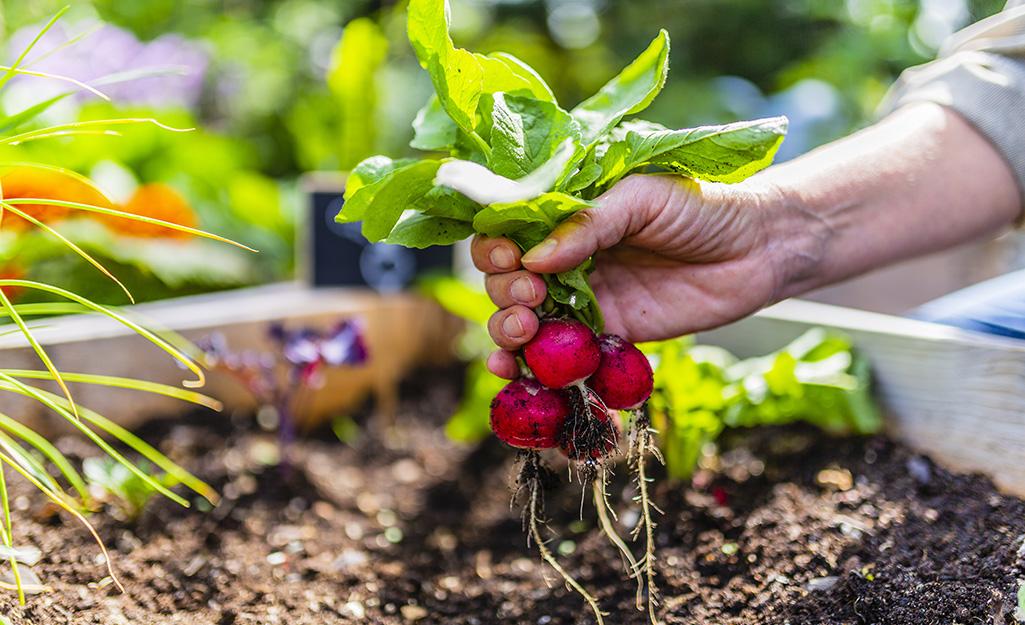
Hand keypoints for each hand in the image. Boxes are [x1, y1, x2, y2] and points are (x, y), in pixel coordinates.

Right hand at [472, 173, 819, 378]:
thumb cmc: (703, 207)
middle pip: (506, 280)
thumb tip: (536, 258)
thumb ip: (590, 223)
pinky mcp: (608, 335)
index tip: (509, 257)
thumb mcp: (644, 197)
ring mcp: (585, 300)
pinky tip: (513, 371)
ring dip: (507, 330)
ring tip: (524, 329)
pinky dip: (529, 367)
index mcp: (568, 216)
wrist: (759, 249)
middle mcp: (568, 259)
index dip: (494, 247)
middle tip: (530, 295)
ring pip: (524, 321)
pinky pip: (561, 355)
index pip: (508, 231)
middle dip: (503, 291)